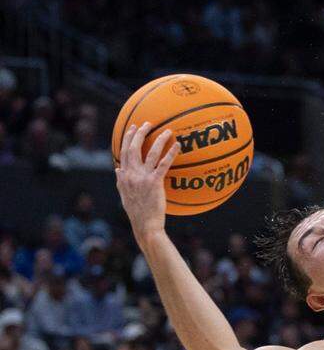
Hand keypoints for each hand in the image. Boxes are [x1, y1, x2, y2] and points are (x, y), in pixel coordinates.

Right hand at [115, 123, 177, 238]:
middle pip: (133, 147)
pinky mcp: (155, 182)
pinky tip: (178, 145)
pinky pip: (164, 164)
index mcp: (123, 176)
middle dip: (140, 133)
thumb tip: (118, 169)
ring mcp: (142, 177)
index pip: (123, 152)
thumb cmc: (137, 213)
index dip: (127, 138)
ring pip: (150, 153)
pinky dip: (171, 153)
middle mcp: (131, 174)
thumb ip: (121, 181)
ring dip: (158, 139)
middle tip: (148, 123)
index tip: (132, 128)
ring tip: (167, 131)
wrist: (145, 225)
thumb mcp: (124, 195)